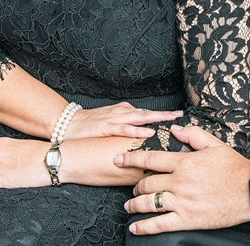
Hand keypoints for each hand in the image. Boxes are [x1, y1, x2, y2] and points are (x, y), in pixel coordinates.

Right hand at [66, 102, 182, 139]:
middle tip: (181, 116)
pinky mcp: (106, 127)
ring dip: (156, 118)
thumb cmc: (91, 128)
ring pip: (140, 117)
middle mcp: (122, 113)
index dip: (163, 115)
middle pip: (148, 113)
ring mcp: (115, 119)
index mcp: (124, 112)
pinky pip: (125, 129)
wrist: (68, 125)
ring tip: (171, 120)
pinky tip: (149, 132)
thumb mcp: (112, 125)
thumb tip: (142, 136)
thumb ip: (127, 128)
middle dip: (165, 115)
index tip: (179, 117)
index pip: (147, 113)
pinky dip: (138, 130)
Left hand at [116, 125, 249, 234]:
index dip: (131, 159)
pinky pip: (160, 224)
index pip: (151, 159)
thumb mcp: (215, 144)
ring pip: (149, 203)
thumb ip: (193, 135)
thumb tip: (175, 128)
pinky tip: (135, 227)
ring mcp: (183, 201)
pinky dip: (145, 226)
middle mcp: (180, 182)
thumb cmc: (234, 167)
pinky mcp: (188, 218)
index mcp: (185, 162)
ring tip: (129, 206)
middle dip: (135, 184)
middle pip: (147, 182)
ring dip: (135, 204)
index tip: (119, 159)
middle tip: (132, 186)